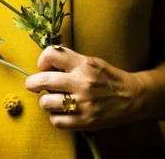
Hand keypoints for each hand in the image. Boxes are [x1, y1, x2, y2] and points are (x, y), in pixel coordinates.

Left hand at [25, 46, 141, 130]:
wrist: (131, 97)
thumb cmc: (108, 77)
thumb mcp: (91, 61)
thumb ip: (70, 56)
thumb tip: (53, 44)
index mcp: (84, 64)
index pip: (51, 54)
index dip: (42, 60)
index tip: (45, 67)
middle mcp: (82, 82)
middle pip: (43, 80)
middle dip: (32, 83)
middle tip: (33, 84)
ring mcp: (84, 103)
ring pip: (45, 103)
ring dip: (46, 101)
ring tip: (53, 99)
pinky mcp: (85, 121)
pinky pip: (56, 120)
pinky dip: (55, 116)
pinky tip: (62, 112)